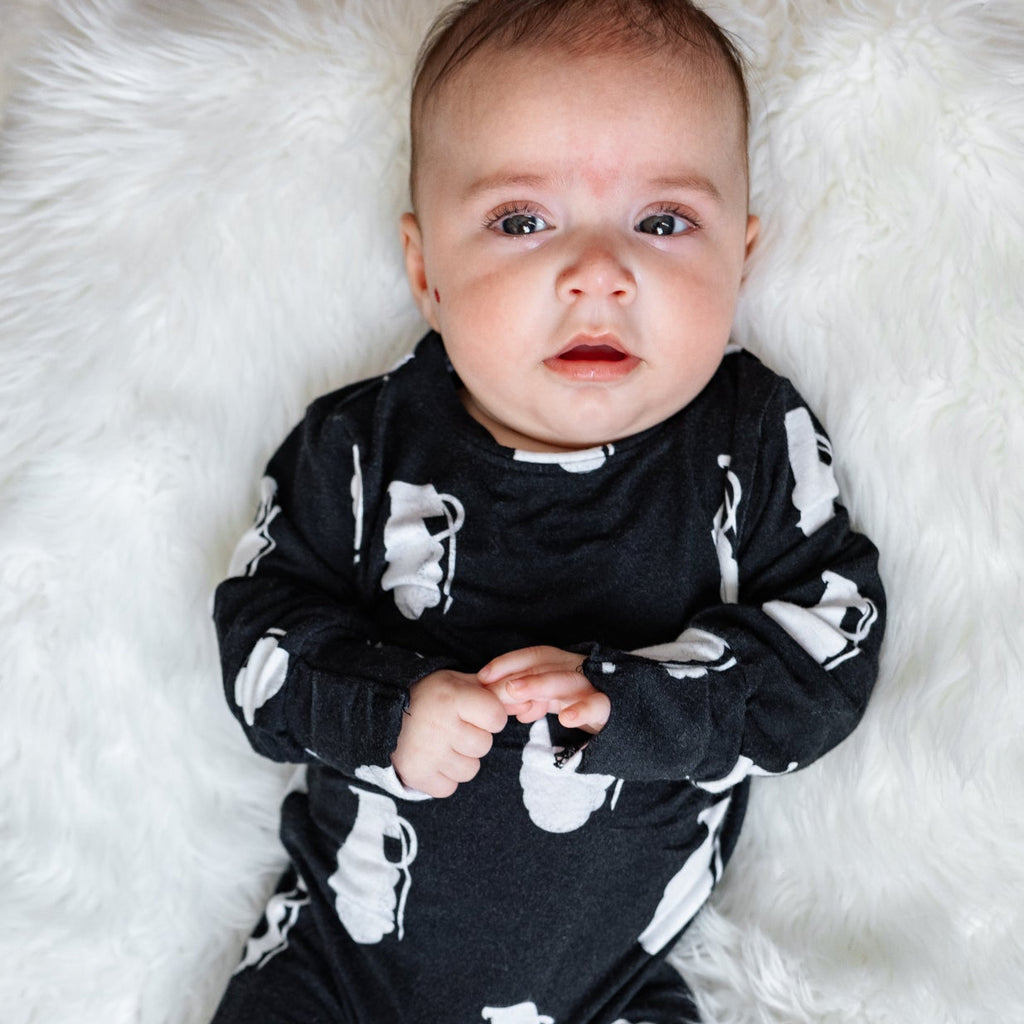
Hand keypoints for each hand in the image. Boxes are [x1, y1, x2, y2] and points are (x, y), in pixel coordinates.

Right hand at [391, 669, 507, 797]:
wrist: (382, 712)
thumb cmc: (431, 696)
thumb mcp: (459, 682)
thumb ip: (492, 691)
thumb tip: (526, 703)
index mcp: (452, 697)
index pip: (497, 717)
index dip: (491, 716)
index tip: (475, 711)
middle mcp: (440, 725)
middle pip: (484, 745)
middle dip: (474, 738)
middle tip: (453, 727)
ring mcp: (427, 753)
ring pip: (470, 770)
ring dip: (460, 759)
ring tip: (442, 743)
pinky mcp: (416, 775)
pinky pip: (450, 787)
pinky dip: (444, 777)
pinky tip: (433, 758)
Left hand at [478, 646, 610, 733]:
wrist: (633, 721)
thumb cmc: (587, 705)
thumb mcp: (556, 701)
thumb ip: (533, 700)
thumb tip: (509, 705)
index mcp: (563, 665)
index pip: (534, 656)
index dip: (508, 662)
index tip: (482, 676)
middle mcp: (578, 669)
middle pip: (546, 664)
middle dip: (518, 672)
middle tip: (494, 683)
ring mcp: (595, 685)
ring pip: (567, 680)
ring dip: (539, 684)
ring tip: (516, 693)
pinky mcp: (612, 706)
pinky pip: (598, 704)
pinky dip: (581, 709)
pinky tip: (566, 718)